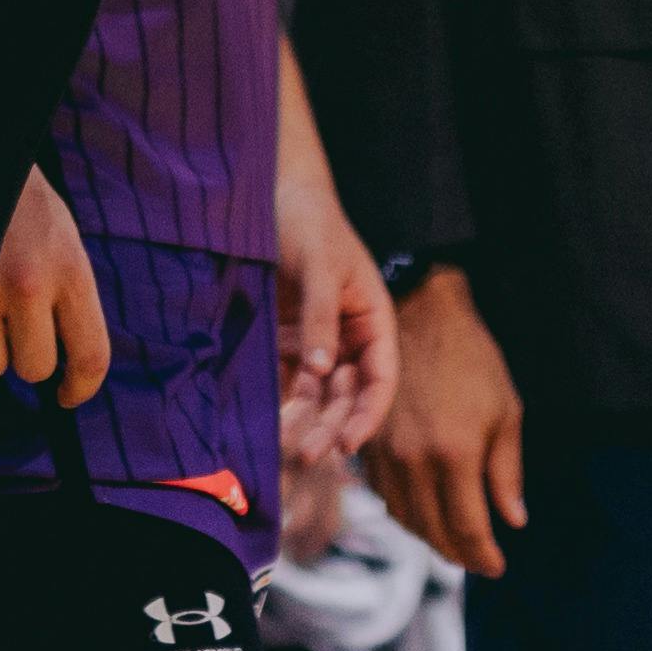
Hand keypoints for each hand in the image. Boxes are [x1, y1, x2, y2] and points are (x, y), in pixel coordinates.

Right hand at [0, 167, 110, 409]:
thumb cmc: (21, 203)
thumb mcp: (64, 242)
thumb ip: (68, 296)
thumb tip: (66, 356)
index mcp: (72, 270)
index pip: (91, 354)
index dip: (82, 387)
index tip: (68, 395)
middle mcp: (33, 284)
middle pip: (37, 367)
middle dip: (28, 357)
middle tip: (19, 328)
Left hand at [275, 171, 395, 470]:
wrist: (270, 196)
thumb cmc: (310, 223)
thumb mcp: (320, 265)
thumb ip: (321, 317)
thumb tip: (320, 372)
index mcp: (373, 320)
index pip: (381, 377)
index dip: (369, 413)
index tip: (350, 443)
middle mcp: (350, 337)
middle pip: (349, 394)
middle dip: (334, 425)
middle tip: (311, 454)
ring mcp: (318, 341)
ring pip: (319, 394)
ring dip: (308, 420)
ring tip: (289, 445)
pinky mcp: (288, 342)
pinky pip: (289, 380)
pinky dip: (284, 402)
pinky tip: (272, 422)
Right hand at [372, 269, 524, 578]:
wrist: (417, 312)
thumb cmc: (471, 358)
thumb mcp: (506, 411)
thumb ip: (507, 472)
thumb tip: (514, 520)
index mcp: (454, 455)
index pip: (467, 528)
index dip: (483, 555)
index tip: (497, 567)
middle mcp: (414, 462)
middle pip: (432, 531)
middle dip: (458, 553)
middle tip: (477, 560)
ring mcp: (385, 454)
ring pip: (404, 517)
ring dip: (429, 536)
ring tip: (452, 540)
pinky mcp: (368, 442)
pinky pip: (383, 494)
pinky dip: (405, 511)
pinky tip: (423, 508)